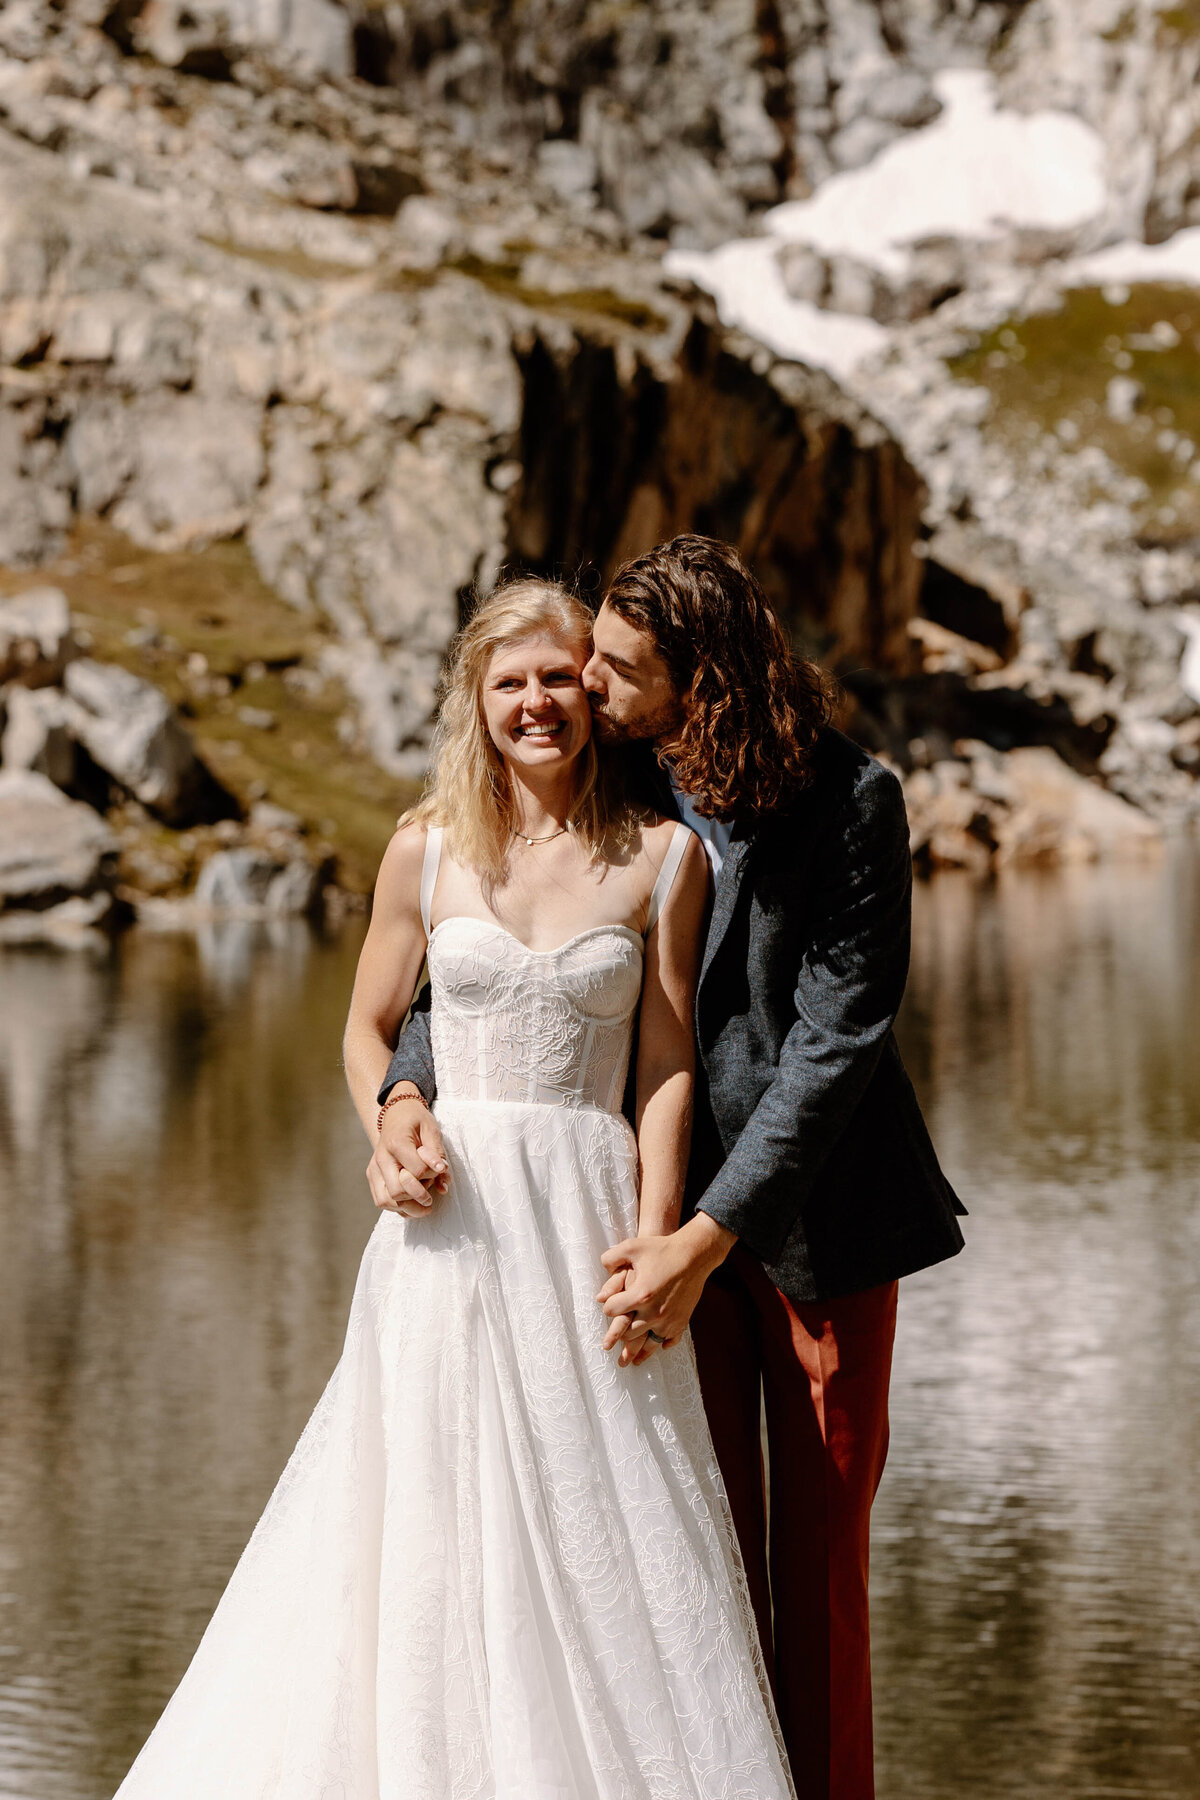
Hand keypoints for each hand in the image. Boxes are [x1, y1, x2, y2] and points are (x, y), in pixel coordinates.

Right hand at [367, 1094, 448, 1217]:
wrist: (396, 1114)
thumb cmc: (416, 1121)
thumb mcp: (431, 1129)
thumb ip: (437, 1152)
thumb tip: (442, 1173)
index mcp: (396, 1142)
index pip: (416, 1171)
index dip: (432, 1174)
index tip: (440, 1168)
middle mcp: (381, 1157)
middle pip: (397, 1191)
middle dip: (418, 1196)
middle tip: (431, 1193)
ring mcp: (374, 1168)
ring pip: (386, 1201)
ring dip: (408, 1207)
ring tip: (424, 1204)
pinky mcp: (373, 1176)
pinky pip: (382, 1200)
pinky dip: (398, 1207)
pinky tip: (412, 1202)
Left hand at [596, 1213, 735, 1361]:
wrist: (695, 1254)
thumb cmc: (662, 1248)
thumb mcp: (633, 1247)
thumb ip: (611, 1258)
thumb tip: (602, 1272)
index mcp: (639, 1295)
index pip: (612, 1311)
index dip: (608, 1307)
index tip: (609, 1305)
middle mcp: (653, 1312)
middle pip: (627, 1332)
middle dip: (618, 1333)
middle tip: (613, 1336)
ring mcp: (668, 1320)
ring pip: (647, 1343)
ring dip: (636, 1351)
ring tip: (629, 1359)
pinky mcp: (681, 1321)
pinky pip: (668, 1340)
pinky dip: (660, 1345)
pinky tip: (657, 1346)